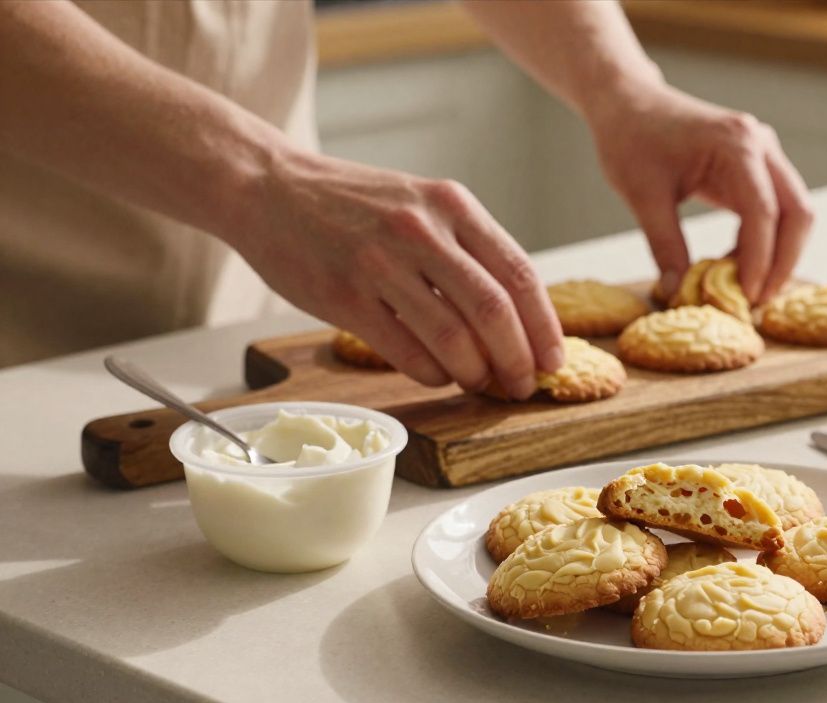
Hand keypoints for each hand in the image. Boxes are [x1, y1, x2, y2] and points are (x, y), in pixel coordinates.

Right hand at [227, 150, 563, 396]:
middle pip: (493, 310)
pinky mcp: (344, 296)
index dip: (544, 326)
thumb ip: (467, 249)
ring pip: (452, 336)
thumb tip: (517, 317)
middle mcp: (421, 230)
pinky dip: (432, 373)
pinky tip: (439, 376)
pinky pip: (405, 351)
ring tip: (482, 385)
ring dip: (476, 373)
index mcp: (451, 205)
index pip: (519, 273)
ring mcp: (380, 263)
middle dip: (518, 359)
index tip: (553, 360)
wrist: (269, 188)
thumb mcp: (422, 203)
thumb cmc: (353, 204)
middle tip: (523, 386)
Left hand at [587, 83, 813, 302]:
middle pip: (797, 212)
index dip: (759, 260)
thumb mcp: (642, 195)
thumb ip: (664, 245)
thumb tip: (676, 293)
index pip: (763, 212)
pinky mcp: (757, 166)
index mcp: (736, 145)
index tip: (744, 297)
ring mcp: (764, 154)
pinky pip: (775, 210)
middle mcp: (761, 145)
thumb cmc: (631, 139)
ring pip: (793, 213)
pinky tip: (735, 264)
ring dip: (777, 254)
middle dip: (783, 262)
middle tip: (756, 302)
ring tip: (745, 290)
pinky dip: (763, 241)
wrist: (629, 104)